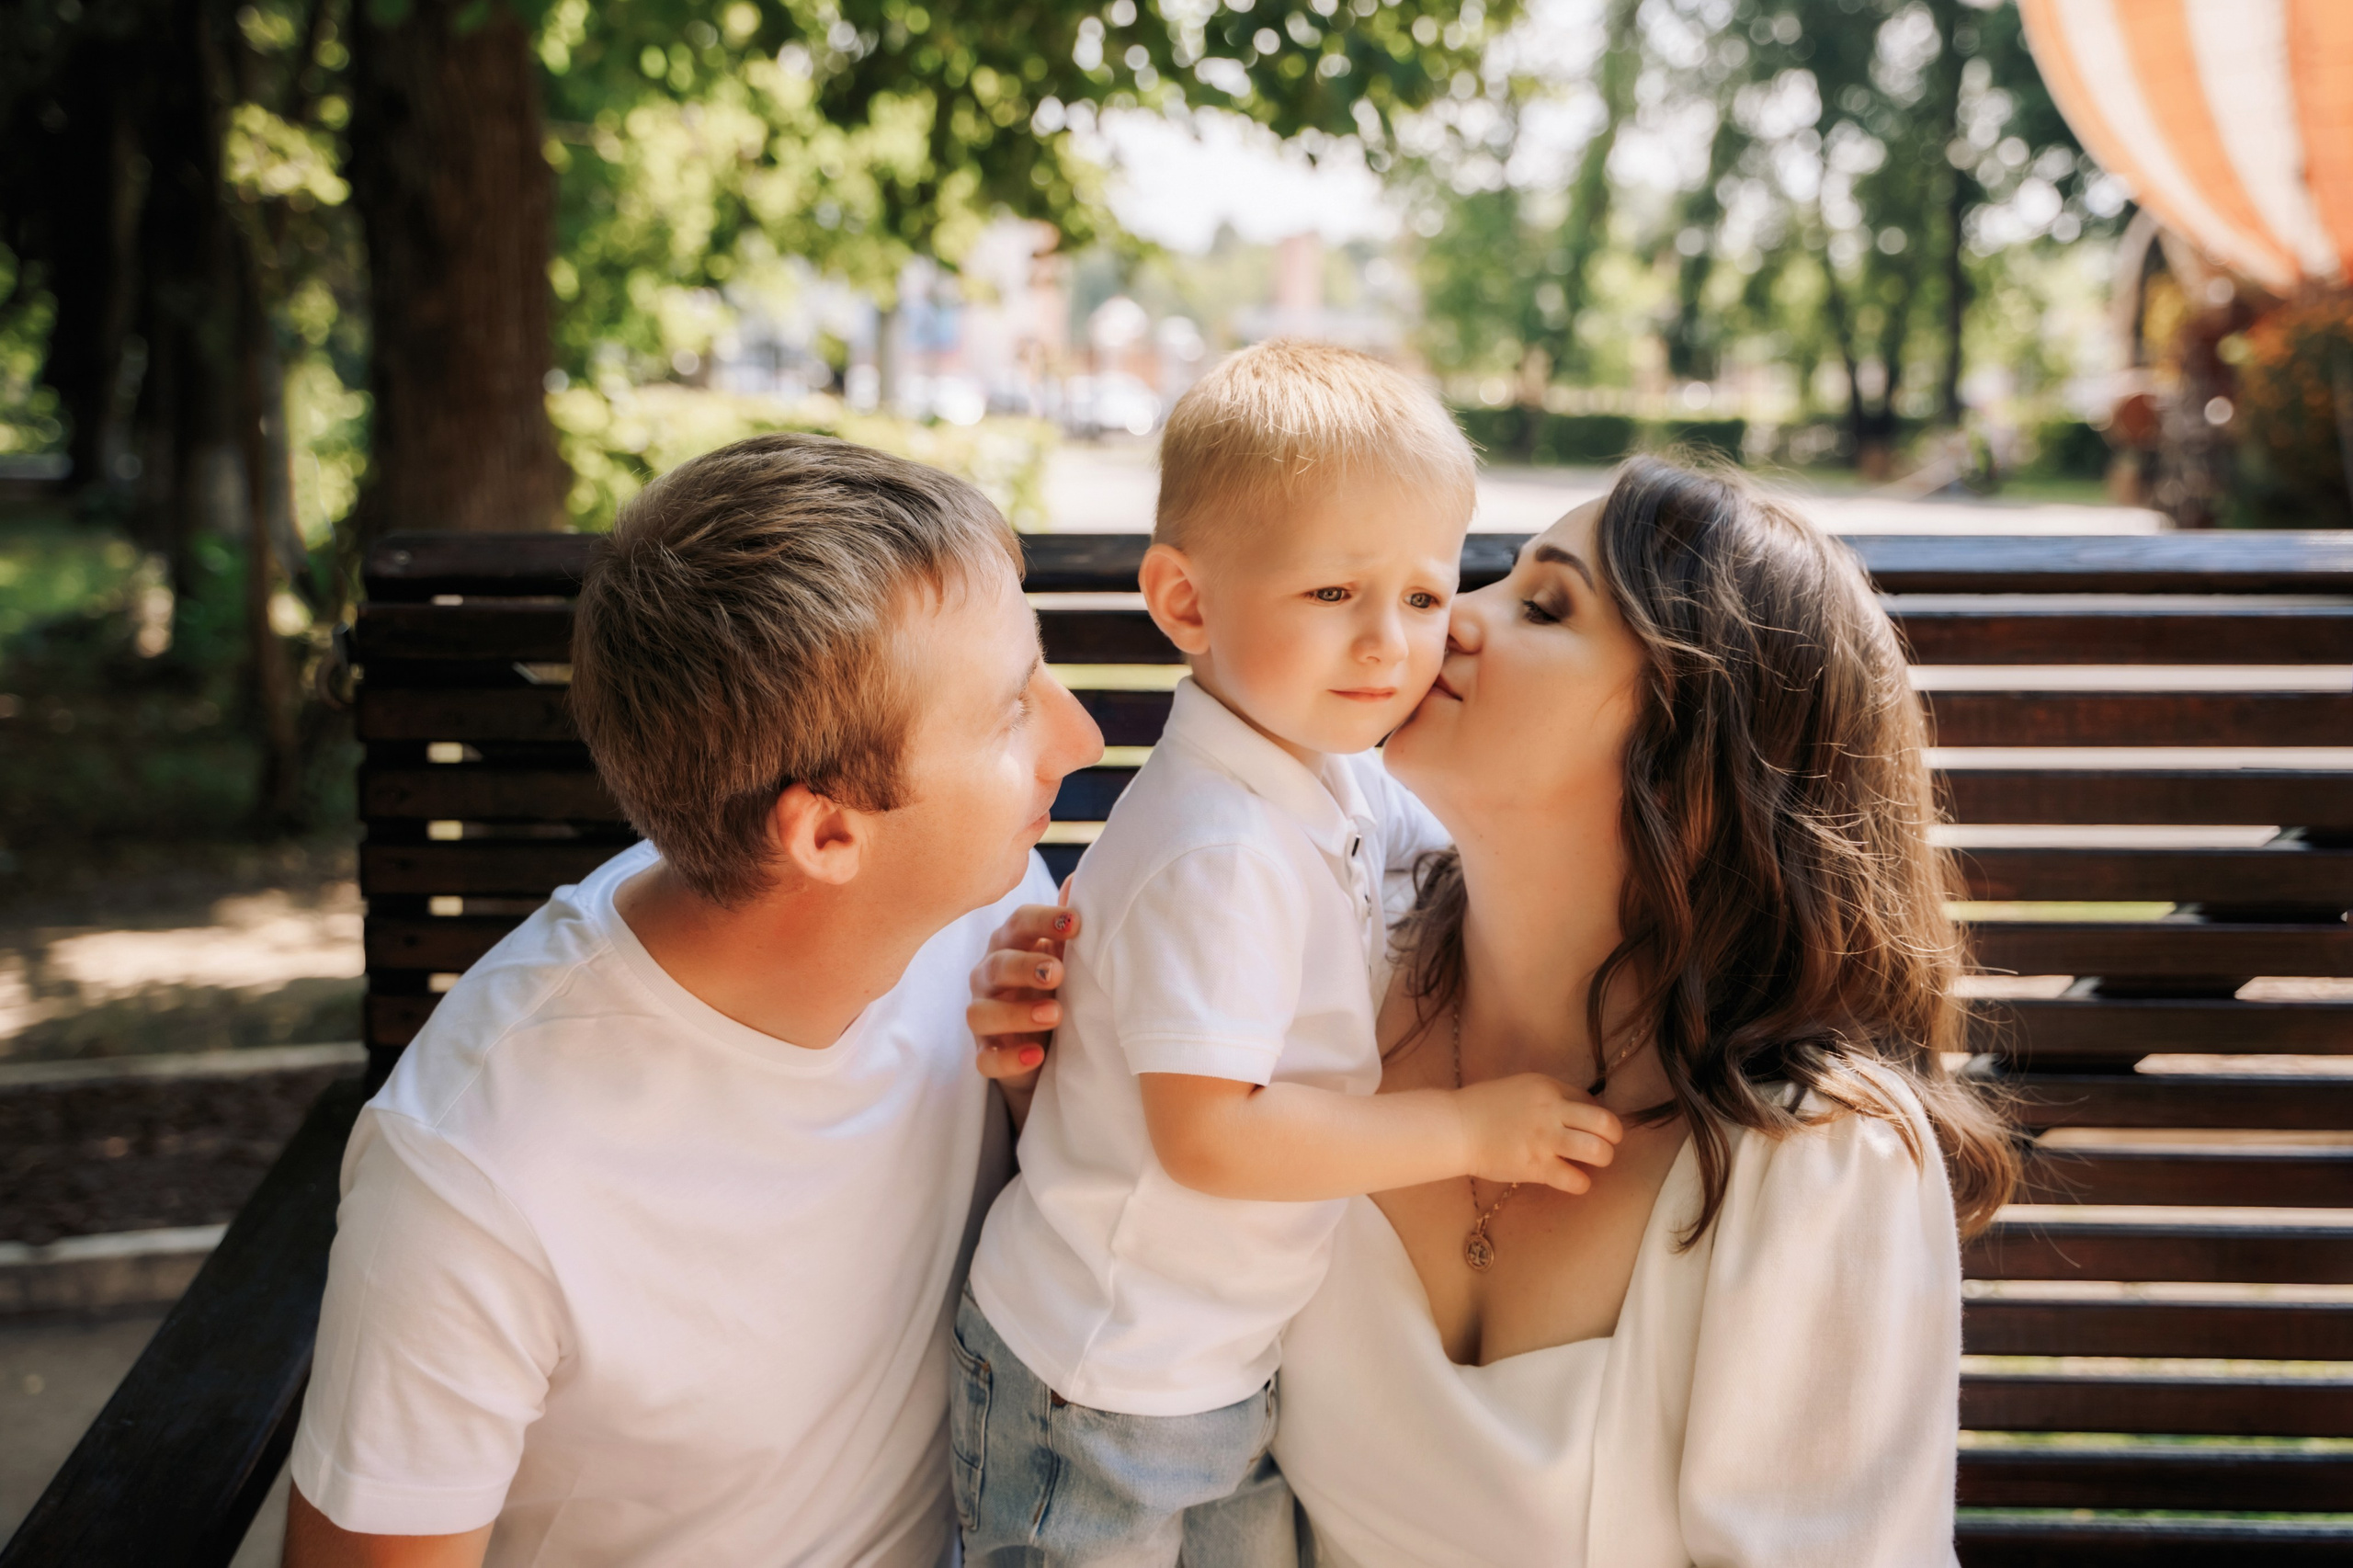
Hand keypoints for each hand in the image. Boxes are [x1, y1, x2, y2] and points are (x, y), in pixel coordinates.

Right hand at [968, 879, 1077, 1093]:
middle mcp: (989, 977)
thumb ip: (1069, 924)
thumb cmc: (1054, 984)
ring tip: (1055, 1015)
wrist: (1047, 1040)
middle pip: (996, 966)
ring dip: (1016, 1013)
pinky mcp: (986, 1053)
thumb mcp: (1066, 954)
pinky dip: (1008, 1058)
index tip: (1076, 924)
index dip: (1044, 921)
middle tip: (1058, 973)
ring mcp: (984, 1016)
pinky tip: (1036, 1055)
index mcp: (1011, 944)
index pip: (1019, 923)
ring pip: (981, 1012)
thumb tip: (1082, 878)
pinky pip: (986, 1058)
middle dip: (1025, 967)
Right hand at [1454, 1074, 1623, 1193]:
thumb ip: (1551, 1096)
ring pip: (1598, 1151)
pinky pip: (1576, 1180)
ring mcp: (1545, 1141)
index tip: (1588, 1126)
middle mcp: (1551, 1112)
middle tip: (1605, 1144)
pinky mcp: (1536, 1168)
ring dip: (1603, 1158)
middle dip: (1613, 1136)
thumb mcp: (1522, 1087)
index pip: (1591, 1101)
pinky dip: (1581, 1183)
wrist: (1457, 1128)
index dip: (1595, 1116)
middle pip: (1606, 1124)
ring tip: (1593, 1162)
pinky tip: (1572, 1179)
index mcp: (1548, 1088)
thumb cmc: (1485, 1107)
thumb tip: (1581, 1113)